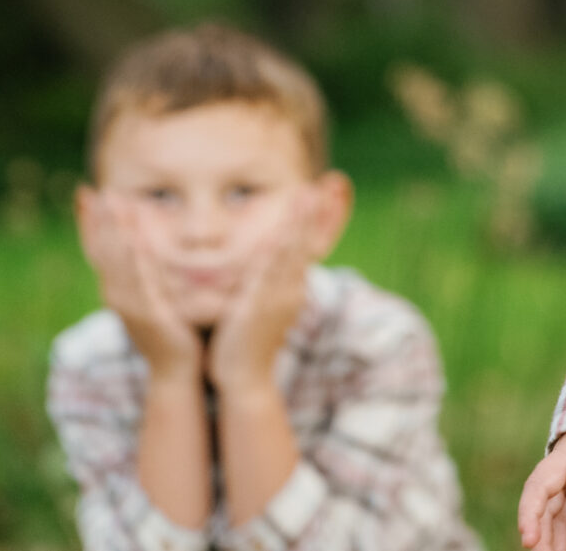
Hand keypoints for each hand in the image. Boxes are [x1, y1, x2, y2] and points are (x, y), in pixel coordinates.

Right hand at [78, 189, 203, 382]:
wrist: (178, 371)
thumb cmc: (171, 331)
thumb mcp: (153, 295)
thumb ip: (147, 271)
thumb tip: (144, 243)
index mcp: (118, 289)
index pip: (99, 249)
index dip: (90, 222)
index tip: (85, 193)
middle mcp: (117, 295)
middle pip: (101, 251)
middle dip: (97, 219)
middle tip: (91, 190)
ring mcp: (130, 306)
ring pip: (117, 261)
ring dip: (114, 230)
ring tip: (111, 202)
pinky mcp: (148, 314)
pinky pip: (140, 280)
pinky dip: (135, 257)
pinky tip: (134, 237)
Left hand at [206, 190, 312, 394]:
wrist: (241, 380)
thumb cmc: (241, 345)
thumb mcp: (255, 309)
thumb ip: (258, 287)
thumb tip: (256, 270)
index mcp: (289, 289)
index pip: (304, 247)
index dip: (313, 222)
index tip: (318, 195)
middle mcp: (291, 290)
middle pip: (307, 243)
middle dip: (315, 214)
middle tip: (324, 185)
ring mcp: (281, 296)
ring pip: (294, 251)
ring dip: (302, 222)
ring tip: (309, 194)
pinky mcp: (266, 303)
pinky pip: (275, 267)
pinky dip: (282, 244)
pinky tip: (285, 228)